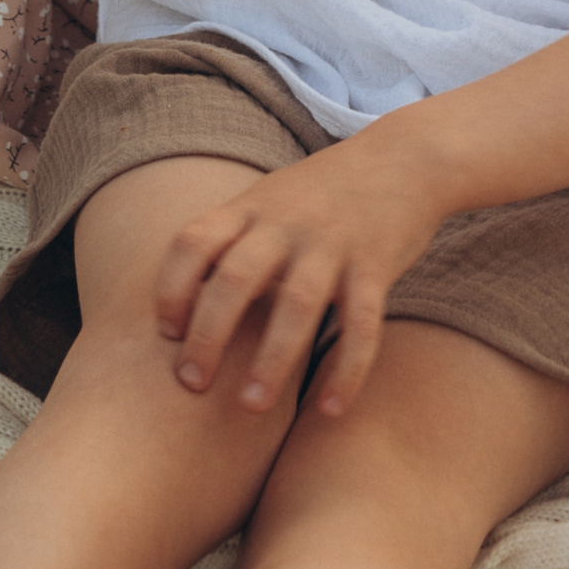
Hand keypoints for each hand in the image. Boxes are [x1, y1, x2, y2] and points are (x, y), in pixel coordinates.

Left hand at [153, 130, 446, 417]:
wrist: (403, 158)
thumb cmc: (323, 192)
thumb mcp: (268, 200)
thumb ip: (230, 239)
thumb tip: (182, 300)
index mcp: (251, 207)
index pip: (193, 242)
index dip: (171, 289)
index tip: (166, 335)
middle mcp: (286, 223)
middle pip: (235, 278)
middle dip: (208, 335)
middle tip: (192, 384)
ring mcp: (332, 243)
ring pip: (297, 304)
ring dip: (272, 360)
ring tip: (252, 407)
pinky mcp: (375, 265)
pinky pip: (362, 324)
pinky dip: (347, 369)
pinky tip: (330, 409)